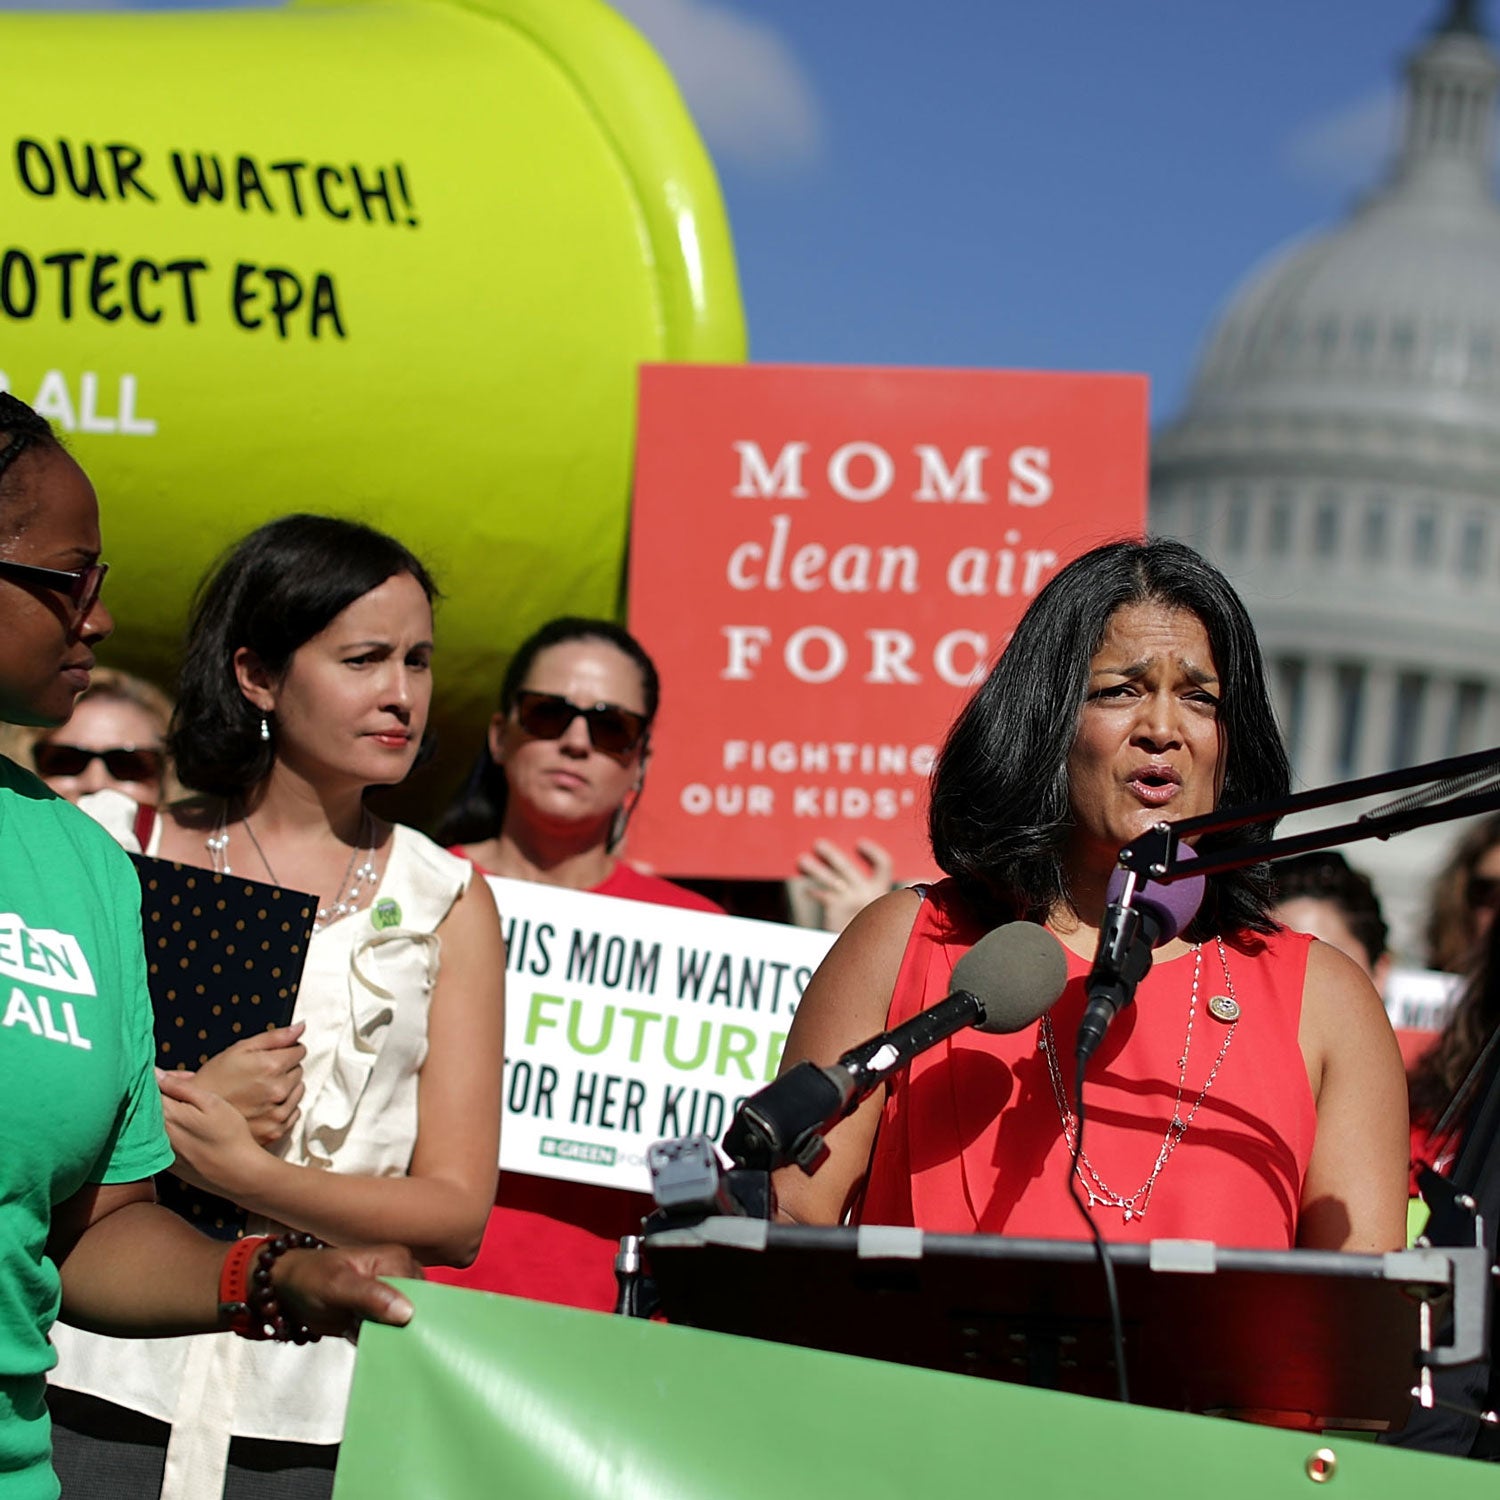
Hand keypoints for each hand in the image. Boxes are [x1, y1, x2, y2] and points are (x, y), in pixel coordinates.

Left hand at [157, 1068, 268, 1198]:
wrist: (238, 1173)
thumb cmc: (229, 1133)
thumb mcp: (211, 1102)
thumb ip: (180, 1087)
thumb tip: (154, 1073)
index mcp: (167, 1115)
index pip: (147, 1090)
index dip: (157, 1077)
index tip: (170, 1072)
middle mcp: (157, 1134)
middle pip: (147, 1107)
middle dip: (160, 1092)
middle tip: (183, 1085)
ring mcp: (160, 1152)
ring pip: (151, 1125)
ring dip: (163, 1111)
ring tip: (187, 1106)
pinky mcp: (167, 1165)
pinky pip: (158, 1141)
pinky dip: (166, 1130)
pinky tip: (187, 1127)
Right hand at [193, 1024, 306, 1145]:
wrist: (195, 1113)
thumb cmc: (215, 1079)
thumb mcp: (241, 1049)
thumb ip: (275, 1037)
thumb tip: (300, 1027)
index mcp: (272, 1066)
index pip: (300, 1051)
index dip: (286, 1050)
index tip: (272, 1056)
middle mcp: (279, 1090)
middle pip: (299, 1071)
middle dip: (285, 1069)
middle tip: (260, 1074)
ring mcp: (278, 1113)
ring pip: (297, 1092)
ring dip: (286, 1089)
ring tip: (260, 1090)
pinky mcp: (276, 1130)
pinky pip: (293, 1112)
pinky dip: (282, 1108)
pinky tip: (263, 1106)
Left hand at [271, 1244, 422, 1338]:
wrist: (286, 1291)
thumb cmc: (311, 1277)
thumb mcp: (338, 1285)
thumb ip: (371, 1296)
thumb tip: (408, 1313)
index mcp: (396, 1260)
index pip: (419, 1292)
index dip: (413, 1314)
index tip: (398, 1332)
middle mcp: (398, 1276)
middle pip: (415, 1309)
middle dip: (401, 1328)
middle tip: (377, 1336)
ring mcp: (388, 1297)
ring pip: (402, 1324)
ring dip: (387, 1337)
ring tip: (361, 1335)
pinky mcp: (377, 1315)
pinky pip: (387, 1333)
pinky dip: (377, 1342)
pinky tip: (358, 1338)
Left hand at [794, 839, 895, 932]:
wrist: (868, 957)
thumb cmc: (873, 933)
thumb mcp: (875, 911)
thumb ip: (866, 893)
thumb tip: (843, 870)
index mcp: (882, 892)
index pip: (884, 864)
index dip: (873, 853)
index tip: (860, 843)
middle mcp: (869, 894)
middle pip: (847, 867)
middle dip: (831, 855)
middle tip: (818, 844)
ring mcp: (853, 901)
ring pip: (830, 878)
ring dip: (814, 869)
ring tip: (801, 860)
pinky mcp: (838, 909)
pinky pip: (823, 895)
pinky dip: (814, 892)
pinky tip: (807, 891)